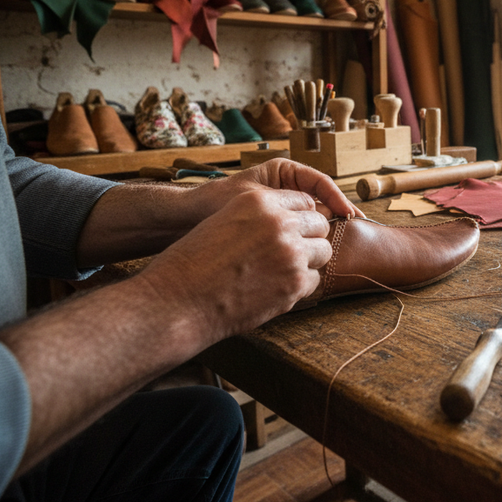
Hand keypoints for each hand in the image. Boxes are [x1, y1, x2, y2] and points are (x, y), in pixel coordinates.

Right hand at [137, 188, 332, 340]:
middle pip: (319, 224)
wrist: (178, 300)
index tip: (294, 229)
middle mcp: (280, 223)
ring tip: (283, 271)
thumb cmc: (194, 262)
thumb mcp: (225, 219)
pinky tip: (276, 288)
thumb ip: (260, 217)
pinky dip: (300, 285)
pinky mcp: (294, 284)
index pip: (304, 201)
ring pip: (323, 251)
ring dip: (308, 261)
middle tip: (291, 252)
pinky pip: (314, 280)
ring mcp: (290, 254)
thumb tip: (293, 221)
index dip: (300, 217)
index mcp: (260, 201)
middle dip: (309, 237)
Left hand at [181, 158, 362, 226]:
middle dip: (337, 215)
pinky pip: (300, 233)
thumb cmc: (214, 202)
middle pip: (322, 202)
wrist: (186, 221)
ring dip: (326, 231)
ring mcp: (283, 209)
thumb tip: (321, 214)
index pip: (321, 183)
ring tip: (340, 244)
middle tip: (354, 231)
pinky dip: (310, 241)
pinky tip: (319, 254)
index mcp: (284, 172)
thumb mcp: (254, 198)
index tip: (348, 215)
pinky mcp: (278, 228)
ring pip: (314, 219)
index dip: (338, 199)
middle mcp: (287, 189)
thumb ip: (286, 203)